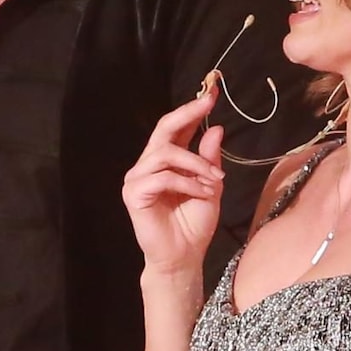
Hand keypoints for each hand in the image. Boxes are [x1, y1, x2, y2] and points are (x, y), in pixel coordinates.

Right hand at [123, 91, 224, 275]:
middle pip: (163, 129)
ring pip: (166, 153)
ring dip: (196, 164)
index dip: (191, 110)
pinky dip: (186, 182)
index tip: (211, 94)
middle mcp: (148, 165)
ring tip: (215, 180)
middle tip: (208, 105)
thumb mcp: (210, 185)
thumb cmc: (194, 225)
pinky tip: (200, 193)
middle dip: (188, 114)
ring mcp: (137, 179)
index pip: (174, 128)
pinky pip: (162, 177)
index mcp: (166, 162)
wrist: (183, 256)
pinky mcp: (133, 194)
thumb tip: (217, 129)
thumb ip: (208, 159)